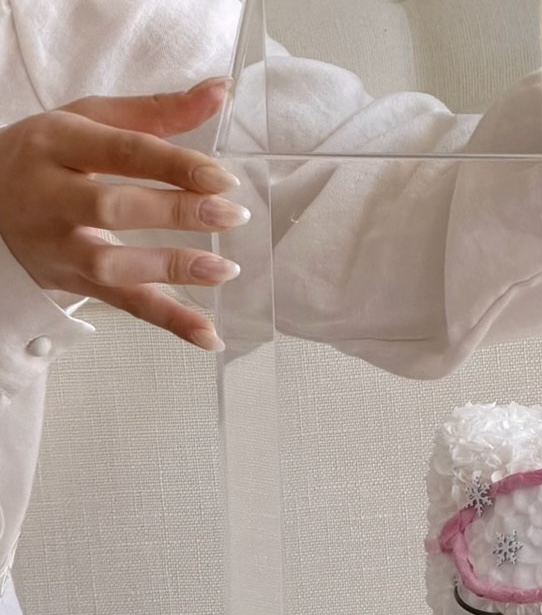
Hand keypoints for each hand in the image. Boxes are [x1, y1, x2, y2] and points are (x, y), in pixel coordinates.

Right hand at [0, 79, 248, 350]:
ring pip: (114, 263)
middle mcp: (52, 196)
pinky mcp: (76, 282)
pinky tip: (209, 335)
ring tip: (226, 268)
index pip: (121, 152)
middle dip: (175, 211)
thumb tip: (220, 91)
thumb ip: (157, 112)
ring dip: (171, 268)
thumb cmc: (50, 156)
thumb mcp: (90, 121)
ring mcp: (61, 245)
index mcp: (57, 143)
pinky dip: (170, 322)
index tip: (223, 177)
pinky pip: (125, 306)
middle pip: (114, 206)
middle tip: (231, 214)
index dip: (174, 164)